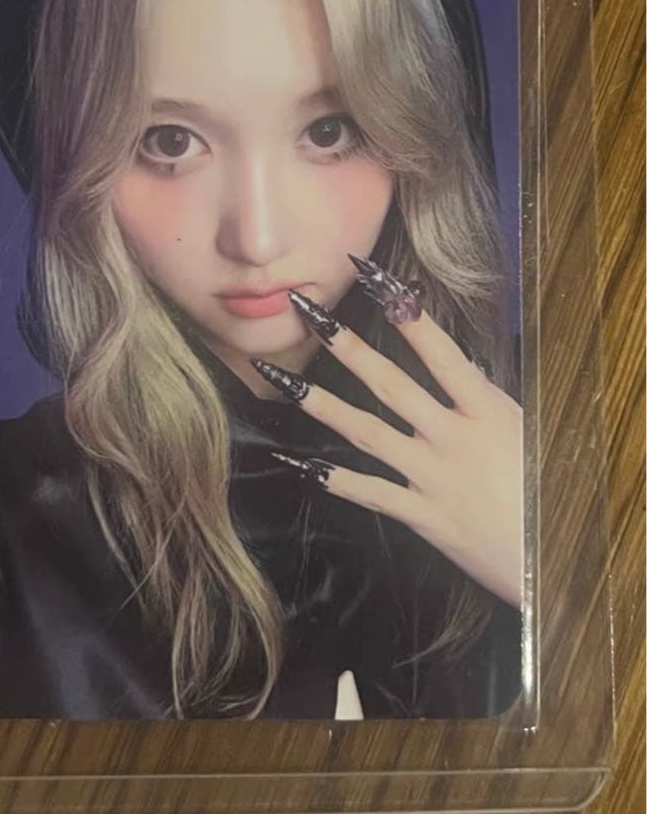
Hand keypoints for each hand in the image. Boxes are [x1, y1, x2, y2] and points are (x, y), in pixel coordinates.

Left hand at [250, 275, 523, 609]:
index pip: (439, 351)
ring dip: (322, 404)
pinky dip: (336, 480)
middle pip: (389, 383)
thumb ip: (486, 401)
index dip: (405, 312)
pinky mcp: (423, 515)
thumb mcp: (525, 432)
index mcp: (485, 409)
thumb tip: (460, 370)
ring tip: (285, 382)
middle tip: (309, 313)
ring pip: (367, 431)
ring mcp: (432, 475)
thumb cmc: (547, 491)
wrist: (554, 562)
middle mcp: (452, 436)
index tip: (373, 278)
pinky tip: (302, 466)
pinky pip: (371, 492)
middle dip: (346, 345)